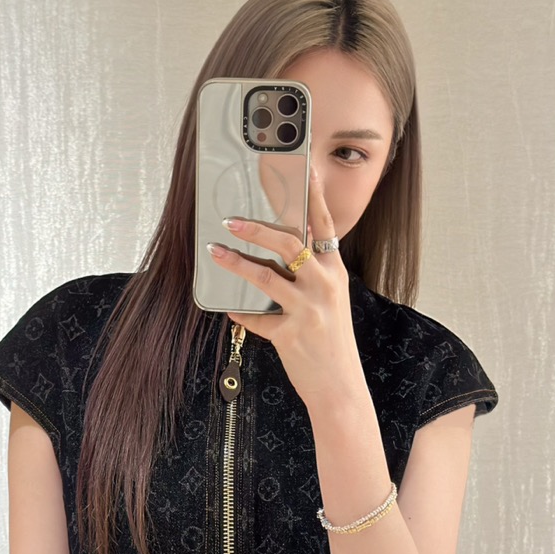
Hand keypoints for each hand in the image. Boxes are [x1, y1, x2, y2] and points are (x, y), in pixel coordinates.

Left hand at [207, 163, 366, 419]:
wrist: (340, 388)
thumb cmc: (330, 341)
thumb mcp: (330, 300)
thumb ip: (310, 274)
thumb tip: (277, 249)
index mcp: (335, 272)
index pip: (323, 225)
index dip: (312, 194)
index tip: (301, 165)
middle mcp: (325, 285)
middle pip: (290, 243)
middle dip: (257, 228)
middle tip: (231, 220)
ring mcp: (308, 309)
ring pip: (266, 275)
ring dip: (236, 261)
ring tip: (215, 250)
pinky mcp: (290, 333)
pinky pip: (254, 316)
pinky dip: (239, 311)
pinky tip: (227, 306)